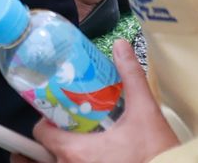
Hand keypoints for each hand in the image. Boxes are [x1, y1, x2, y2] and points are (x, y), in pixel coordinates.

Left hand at [38, 48, 174, 161]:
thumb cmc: (156, 154)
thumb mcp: (145, 111)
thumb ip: (131, 76)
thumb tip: (121, 46)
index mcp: (75, 151)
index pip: (41, 133)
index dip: (46, 122)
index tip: (58, 115)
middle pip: (46, 152)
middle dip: (54, 140)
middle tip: (69, 127)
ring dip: (61, 156)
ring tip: (76, 146)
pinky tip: (92, 158)